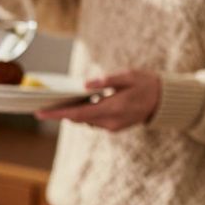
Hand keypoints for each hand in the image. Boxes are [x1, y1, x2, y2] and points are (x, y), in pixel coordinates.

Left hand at [35, 69, 161, 130]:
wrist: (165, 100)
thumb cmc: (147, 84)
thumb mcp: (128, 76)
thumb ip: (107, 81)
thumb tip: (85, 85)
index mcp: (113, 108)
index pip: (78, 113)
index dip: (56, 114)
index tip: (39, 113)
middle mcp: (110, 121)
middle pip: (78, 118)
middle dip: (62, 111)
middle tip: (47, 101)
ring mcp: (112, 127)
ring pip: (85, 120)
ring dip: (76, 111)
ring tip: (66, 98)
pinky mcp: (114, 128)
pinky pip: (94, 121)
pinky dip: (87, 112)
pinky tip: (86, 101)